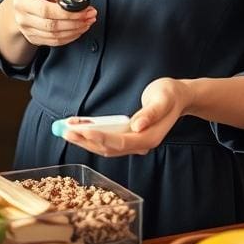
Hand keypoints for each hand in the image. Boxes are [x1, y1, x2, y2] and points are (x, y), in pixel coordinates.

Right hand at [12, 0, 95, 47]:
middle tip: (90, 14)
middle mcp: (22, 18)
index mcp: (22, 1)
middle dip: (75, 21)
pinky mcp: (34, 38)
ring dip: (76, 30)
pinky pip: (54, 42)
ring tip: (88, 21)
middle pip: (51, 25)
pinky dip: (70, 37)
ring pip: (54, 35)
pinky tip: (79, 29)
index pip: (45, 10)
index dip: (67, 11)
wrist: (21, 0)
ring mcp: (27, 30)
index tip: (84, 7)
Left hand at [64, 78, 187, 156]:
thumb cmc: (170, 95)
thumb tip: (137, 126)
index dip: (101, 138)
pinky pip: (106, 139)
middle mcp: (140, 144)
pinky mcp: (127, 136)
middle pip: (108, 148)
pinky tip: (79, 126)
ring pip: (105, 146)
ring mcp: (133, 142)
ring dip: (85, 139)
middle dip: (86, 141)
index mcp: (149, 138)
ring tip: (66, 128)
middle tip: (65, 131)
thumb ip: (151, 113)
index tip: (83, 132)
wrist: (178, 98)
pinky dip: (92, 135)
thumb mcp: (163, 99)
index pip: (120, 142)